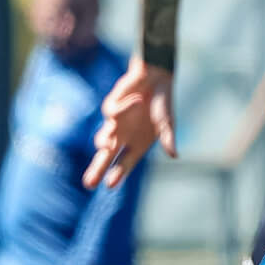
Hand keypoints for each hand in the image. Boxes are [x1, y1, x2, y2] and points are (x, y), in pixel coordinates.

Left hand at [85, 62, 175, 190]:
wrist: (154, 79)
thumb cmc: (162, 103)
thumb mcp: (167, 123)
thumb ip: (168, 138)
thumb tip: (175, 155)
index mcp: (138, 145)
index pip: (124, 163)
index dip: (117, 174)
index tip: (109, 185)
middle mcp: (123, 137)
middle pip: (106, 157)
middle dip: (97, 170)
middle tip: (89, 184)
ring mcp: (115, 124)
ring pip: (103, 138)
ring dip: (104, 142)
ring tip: (106, 146)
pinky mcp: (110, 108)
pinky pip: (114, 112)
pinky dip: (125, 109)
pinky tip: (137, 102)